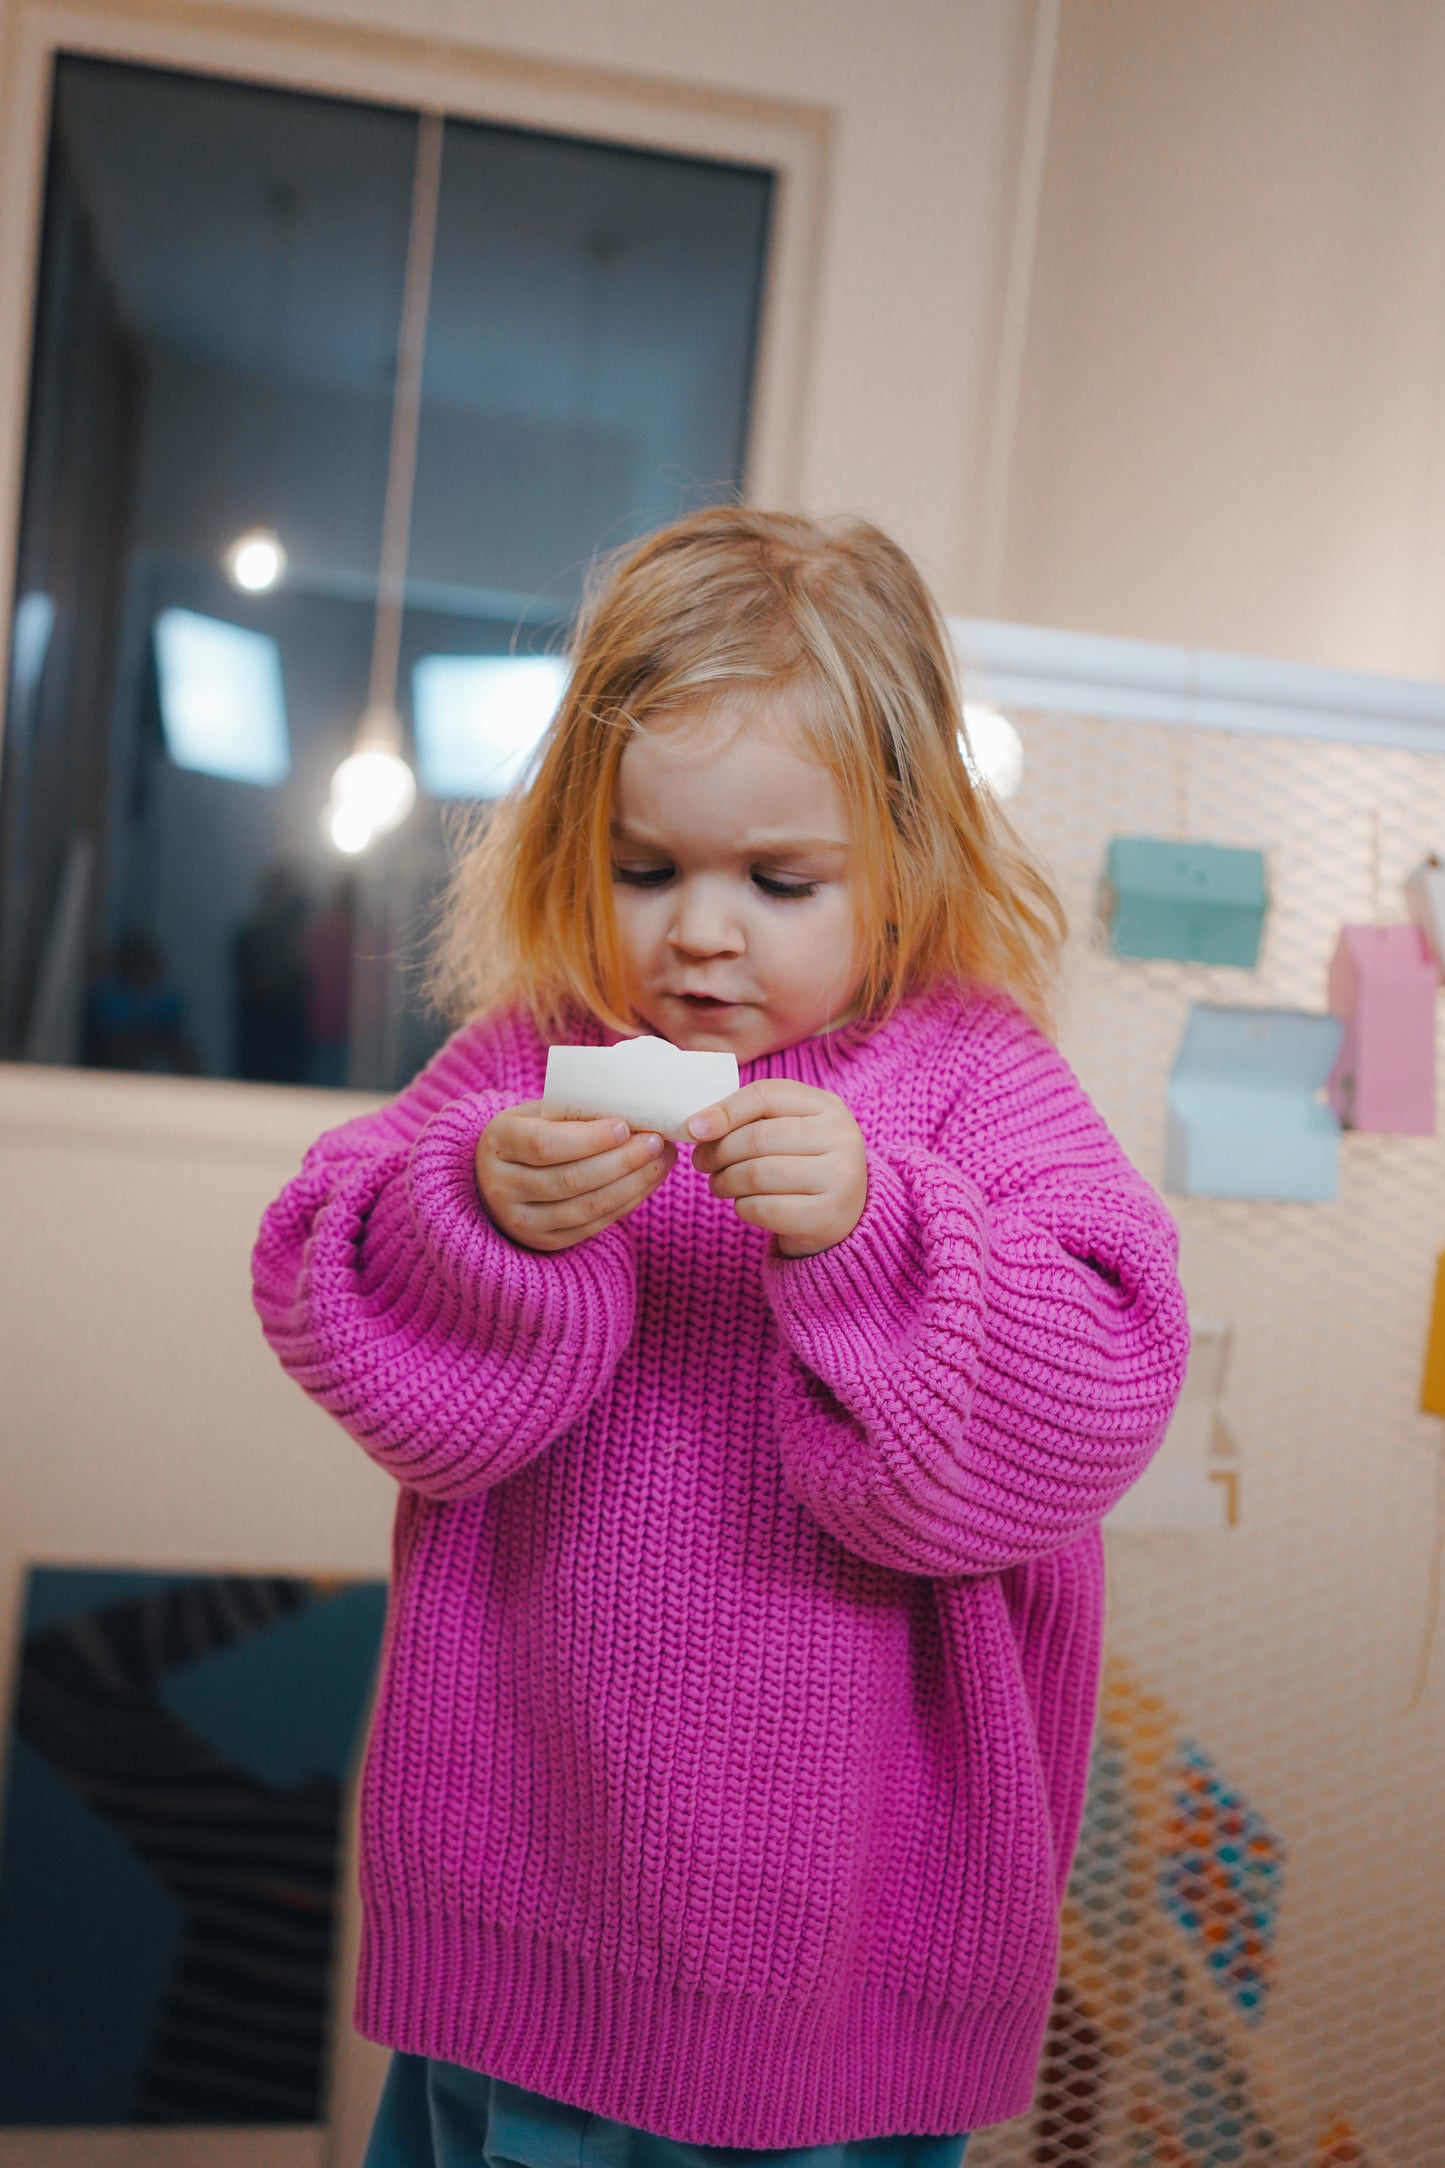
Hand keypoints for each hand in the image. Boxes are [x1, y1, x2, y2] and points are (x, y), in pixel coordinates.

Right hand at [475, 1100, 676, 1252]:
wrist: (497, 1176)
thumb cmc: (529, 1133)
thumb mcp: (539, 1113)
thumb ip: (576, 1113)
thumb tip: (633, 1112)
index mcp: (498, 1143)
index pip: (546, 1145)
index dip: (589, 1139)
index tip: (625, 1126)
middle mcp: (502, 1187)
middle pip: (571, 1179)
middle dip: (622, 1161)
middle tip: (657, 1142)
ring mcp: (521, 1220)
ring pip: (587, 1207)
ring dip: (633, 1183)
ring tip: (661, 1160)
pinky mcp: (544, 1241)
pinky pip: (594, 1225)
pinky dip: (627, 1202)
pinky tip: (648, 1181)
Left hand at [687, 1079, 867, 1256]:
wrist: (842, 1215)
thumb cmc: (801, 1164)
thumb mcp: (787, 1129)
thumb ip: (749, 1118)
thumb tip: (696, 1125)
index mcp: (827, 1106)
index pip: (766, 1095)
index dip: (724, 1110)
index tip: (694, 1129)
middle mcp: (841, 1137)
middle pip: (757, 1137)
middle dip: (718, 1151)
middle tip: (702, 1163)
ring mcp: (839, 1178)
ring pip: (757, 1174)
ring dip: (725, 1181)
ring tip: (718, 1184)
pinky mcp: (828, 1216)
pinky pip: (764, 1208)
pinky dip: (742, 1207)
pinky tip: (743, 1204)